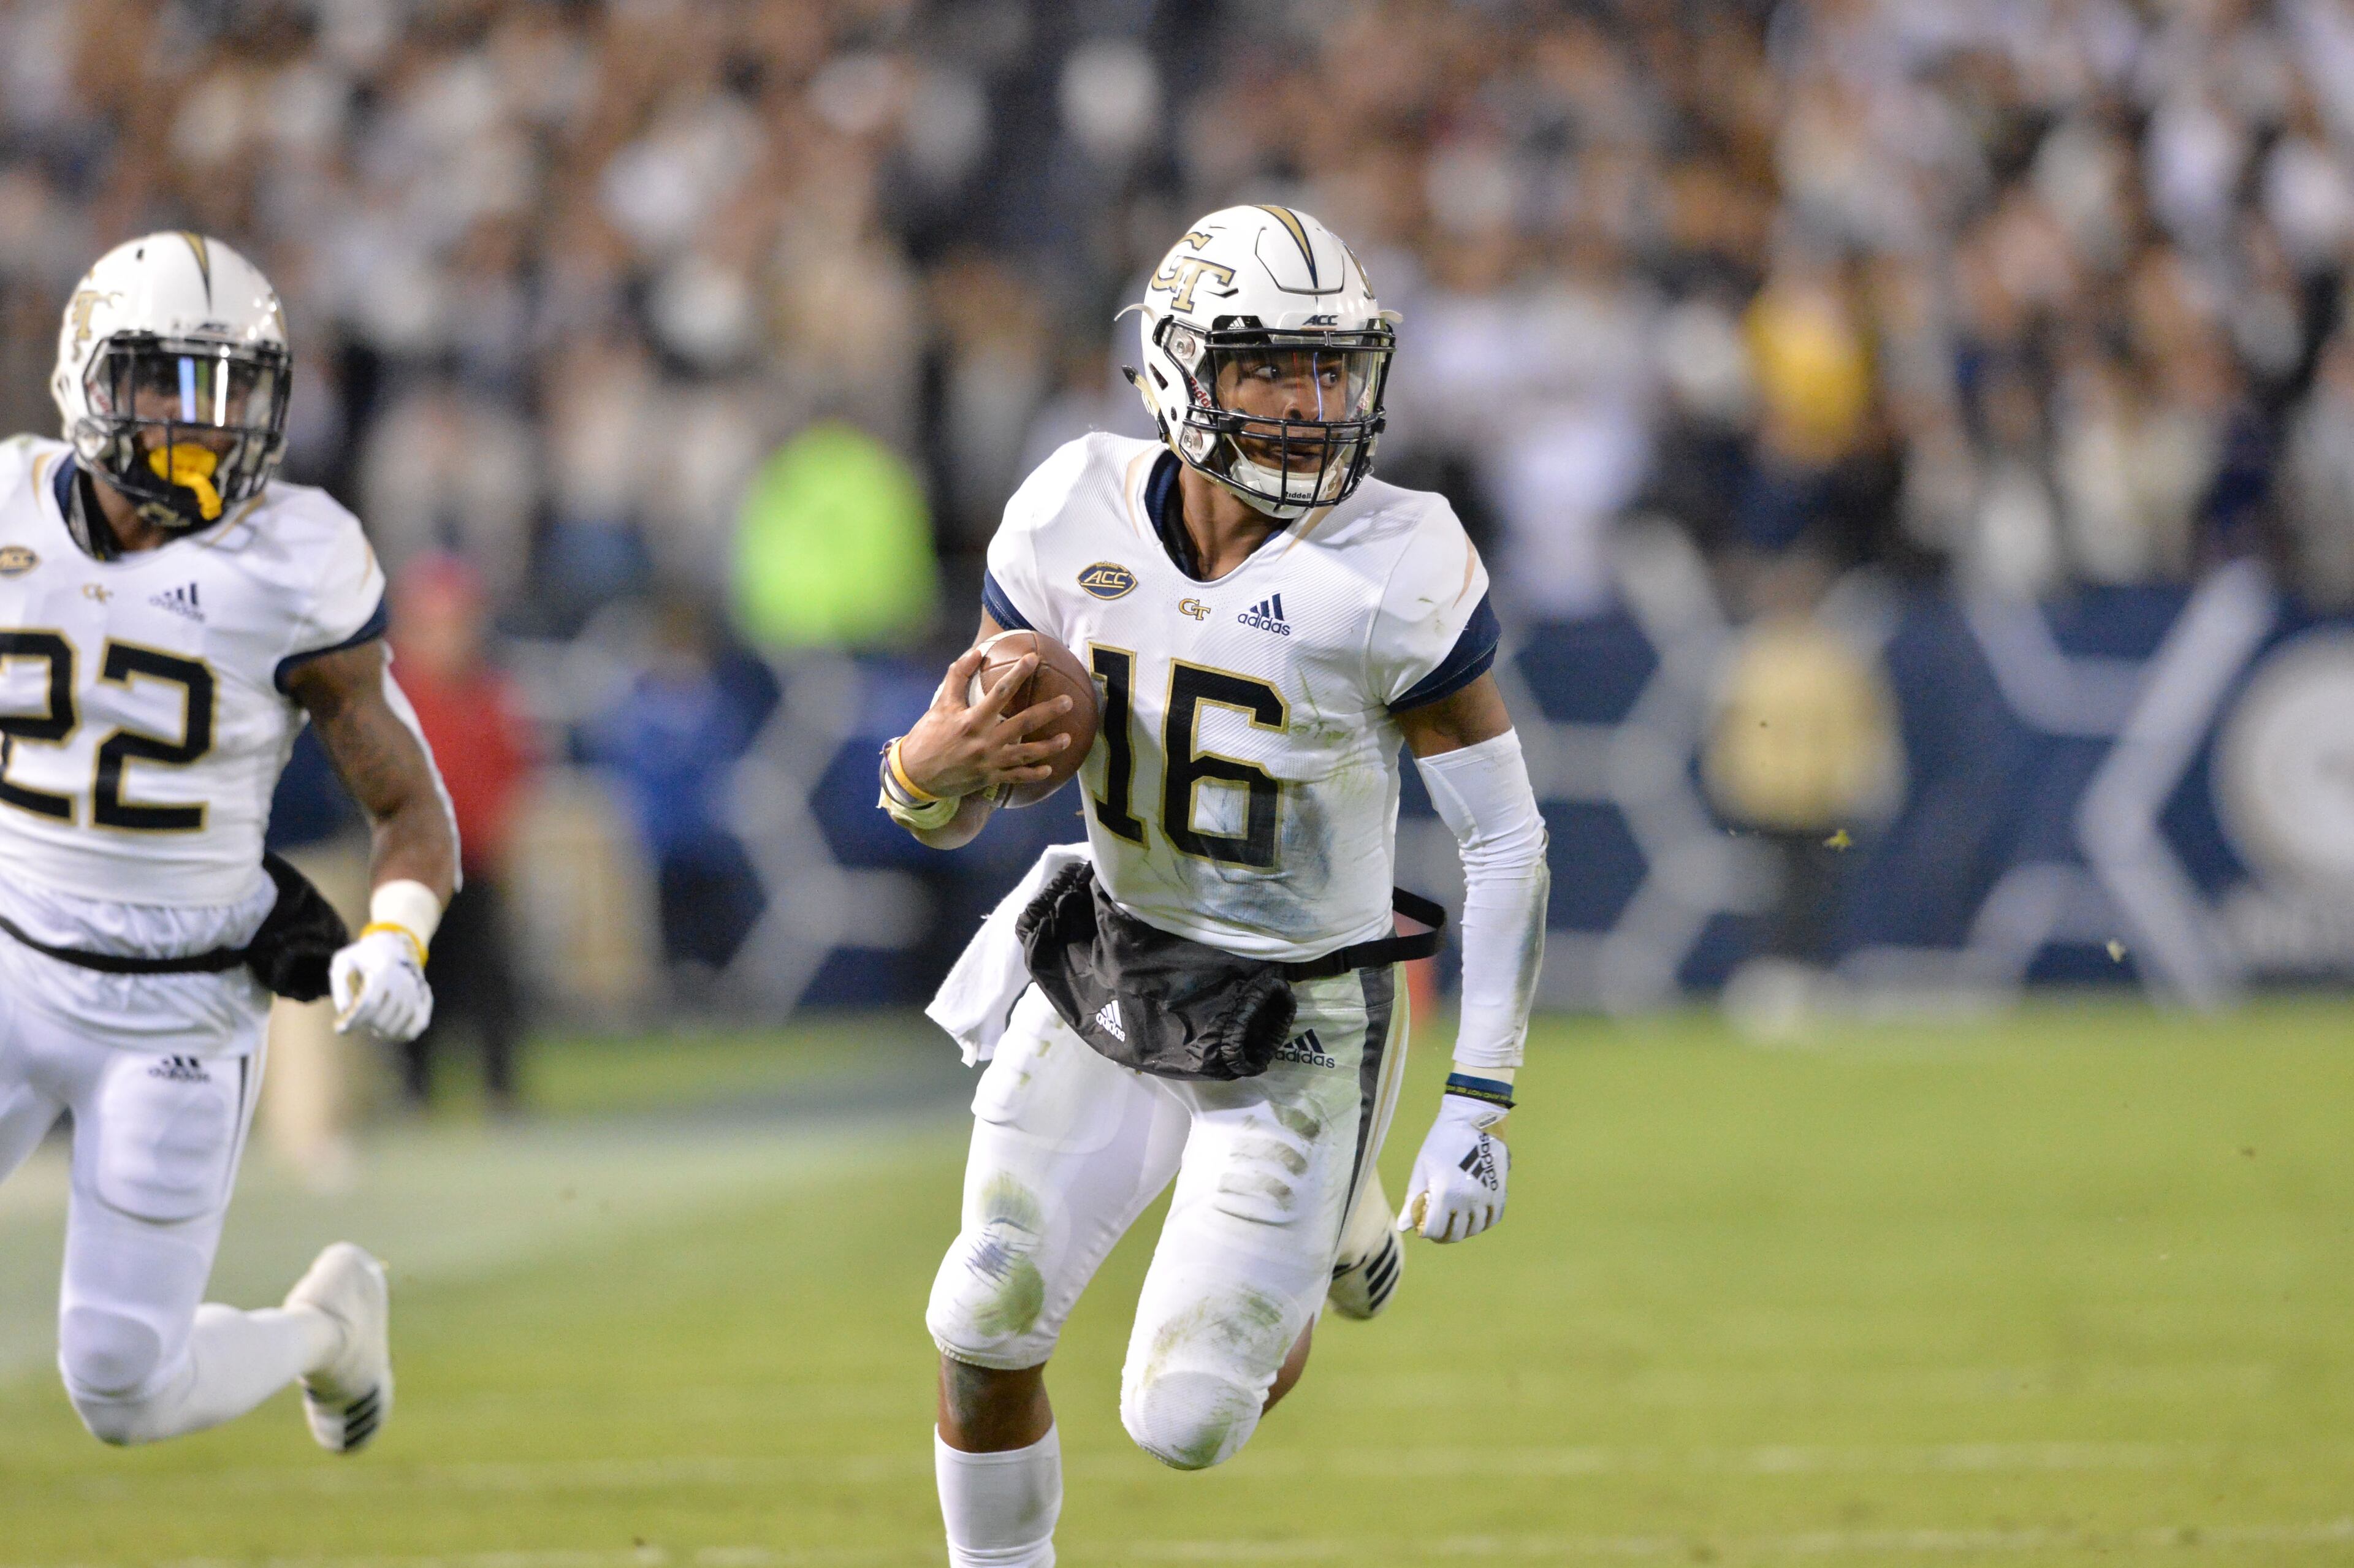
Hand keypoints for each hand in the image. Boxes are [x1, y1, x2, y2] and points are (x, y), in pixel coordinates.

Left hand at [329, 928, 432, 1042]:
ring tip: (369, 1020)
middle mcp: (404, 980)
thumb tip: (345, 1011)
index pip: (371, 1002)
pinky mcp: (422, 1001)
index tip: (341, 1029)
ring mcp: (416, 992)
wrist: (394, 946)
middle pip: (381, 1019)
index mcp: (384, 967)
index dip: (355, 1020)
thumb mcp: (344, 961)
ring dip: (378, 1030)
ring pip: (395, 1028)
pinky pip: (415, 1029)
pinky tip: (386, 1029)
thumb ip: (340, 985)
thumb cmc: (364, 957)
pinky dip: (398, 1035)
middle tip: (355, 1018)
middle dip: (363, 1024)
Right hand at [895, 644, 1073, 799]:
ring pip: (1026, 754)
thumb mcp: (940, 704)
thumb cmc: (928, 736)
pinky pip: (1016, 777)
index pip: (1000, 692)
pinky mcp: (989, 779)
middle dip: (1048, 712)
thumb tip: (976, 651)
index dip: (1018, 674)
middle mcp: (984, 741)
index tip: (1033, 659)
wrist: (916, 775)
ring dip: (1049, 747)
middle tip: (1068, 701)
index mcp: (971, 720)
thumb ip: (958, 676)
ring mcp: (989, 762)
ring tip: (1068, 738)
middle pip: (1023, 723)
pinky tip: (1049, 769)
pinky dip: (1033, 774)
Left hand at [1397, 1094, 1509, 1242]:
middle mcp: (1467, 1200)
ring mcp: (1486, 1197)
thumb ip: (1413, 1200)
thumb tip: (1403, 1227)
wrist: (1472, 1119)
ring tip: (1454, 1220)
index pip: (1435, 1230)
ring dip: (1462, 1229)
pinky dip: (1482, 1222)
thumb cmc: (1440, 1142)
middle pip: (1455, 1234)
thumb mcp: (1422, 1169)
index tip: (1422, 1225)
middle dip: (1443, 1234)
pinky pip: (1493, 1218)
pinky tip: (1472, 1214)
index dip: (1426, 1231)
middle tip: (1437, 1225)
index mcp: (1444, 1194)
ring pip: (1475, 1229)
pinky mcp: (1499, 1191)